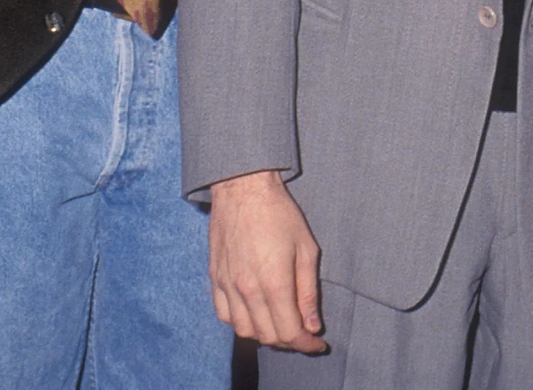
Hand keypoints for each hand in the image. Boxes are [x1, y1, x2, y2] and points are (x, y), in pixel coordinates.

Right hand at [208, 170, 327, 353]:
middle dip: (289, 341)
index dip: (306, 344)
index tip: (317, 344)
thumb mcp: (306, 249)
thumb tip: (312, 325)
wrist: (243, 189)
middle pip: (267, 336)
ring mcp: (227, 285)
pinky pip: (224, 315)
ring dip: (264, 334)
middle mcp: (247, 289)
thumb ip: (308, 291)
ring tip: (280, 323)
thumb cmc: (279, 214)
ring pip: (244, 330)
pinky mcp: (215, 279)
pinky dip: (241, 322)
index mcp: (274, 282)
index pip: (289, 332)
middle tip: (303, 333)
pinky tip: (255, 313)